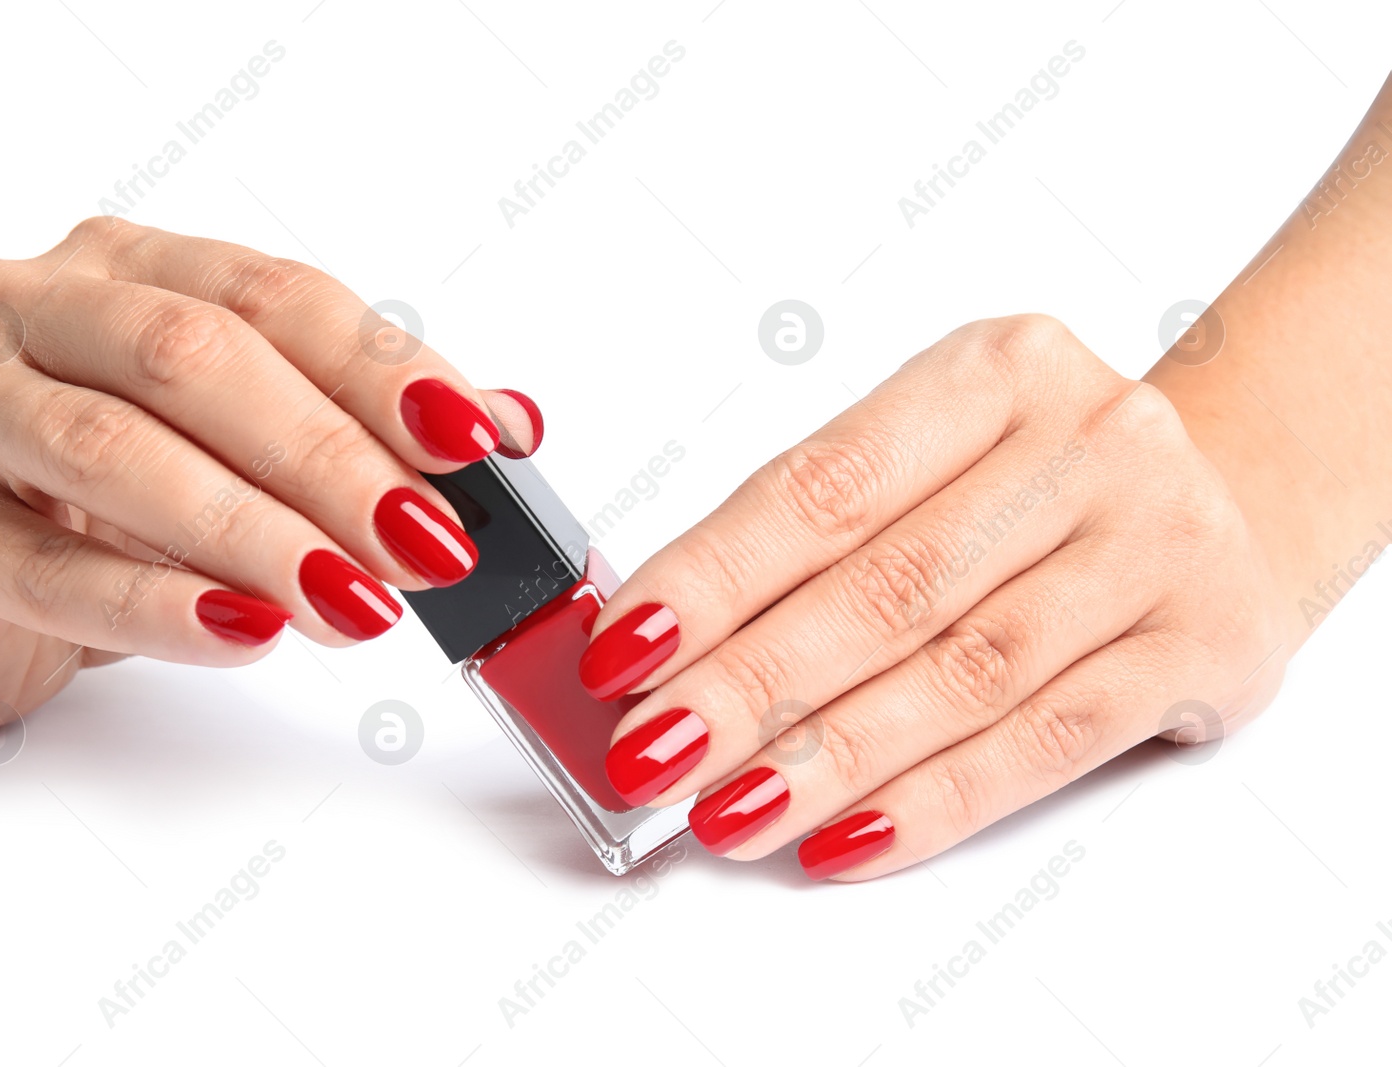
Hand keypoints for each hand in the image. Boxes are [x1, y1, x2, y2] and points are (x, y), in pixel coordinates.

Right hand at [0, 217, 539, 727]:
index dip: (380, 367)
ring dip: (258, 534)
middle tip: (428, 543)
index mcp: (125, 267)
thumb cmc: (93, 488)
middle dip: (331, 456)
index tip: (474, 441)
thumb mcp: (232, 438)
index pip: (271, 296)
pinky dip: (159, 605)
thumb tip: (512, 424)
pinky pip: (51, 570)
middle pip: (195, 360)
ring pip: (118, 454)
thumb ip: (359, 420)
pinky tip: (245, 632)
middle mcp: (33, 312)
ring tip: (357, 603)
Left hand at [582, 314, 1288, 879]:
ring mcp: (1158, 539)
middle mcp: (1085, 440)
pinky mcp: (1206, 642)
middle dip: (750, 685)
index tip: (623, 651)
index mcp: (993, 371)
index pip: (822, 488)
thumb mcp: (939, 452)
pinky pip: (1046, 741)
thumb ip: (818, 535)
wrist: (1230, 489)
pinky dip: (933, 801)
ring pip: (963, 674)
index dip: (713, 579)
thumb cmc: (1040, 476)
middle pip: (887, 587)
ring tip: (727, 809)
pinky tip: (844, 837)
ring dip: (828, 757)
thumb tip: (665, 643)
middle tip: (652, 753)